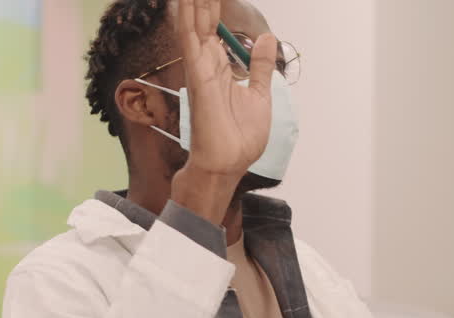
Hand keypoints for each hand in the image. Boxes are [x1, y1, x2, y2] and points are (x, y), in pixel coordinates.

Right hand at [169, 0, 278, 221]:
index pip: (213, 28)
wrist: (229, 164)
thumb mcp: (260, 94)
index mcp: (219, 68)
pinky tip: (186, 0)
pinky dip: (187, 16)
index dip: (212, 6)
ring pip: (192, 23)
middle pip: (201, 19)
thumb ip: (259, 66)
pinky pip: (190, 38)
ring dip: (192, 3)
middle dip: (202, 1)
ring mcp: (199, 68)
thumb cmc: (239, 138)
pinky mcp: (197, 75)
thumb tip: (267, 38)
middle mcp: (205, 64)